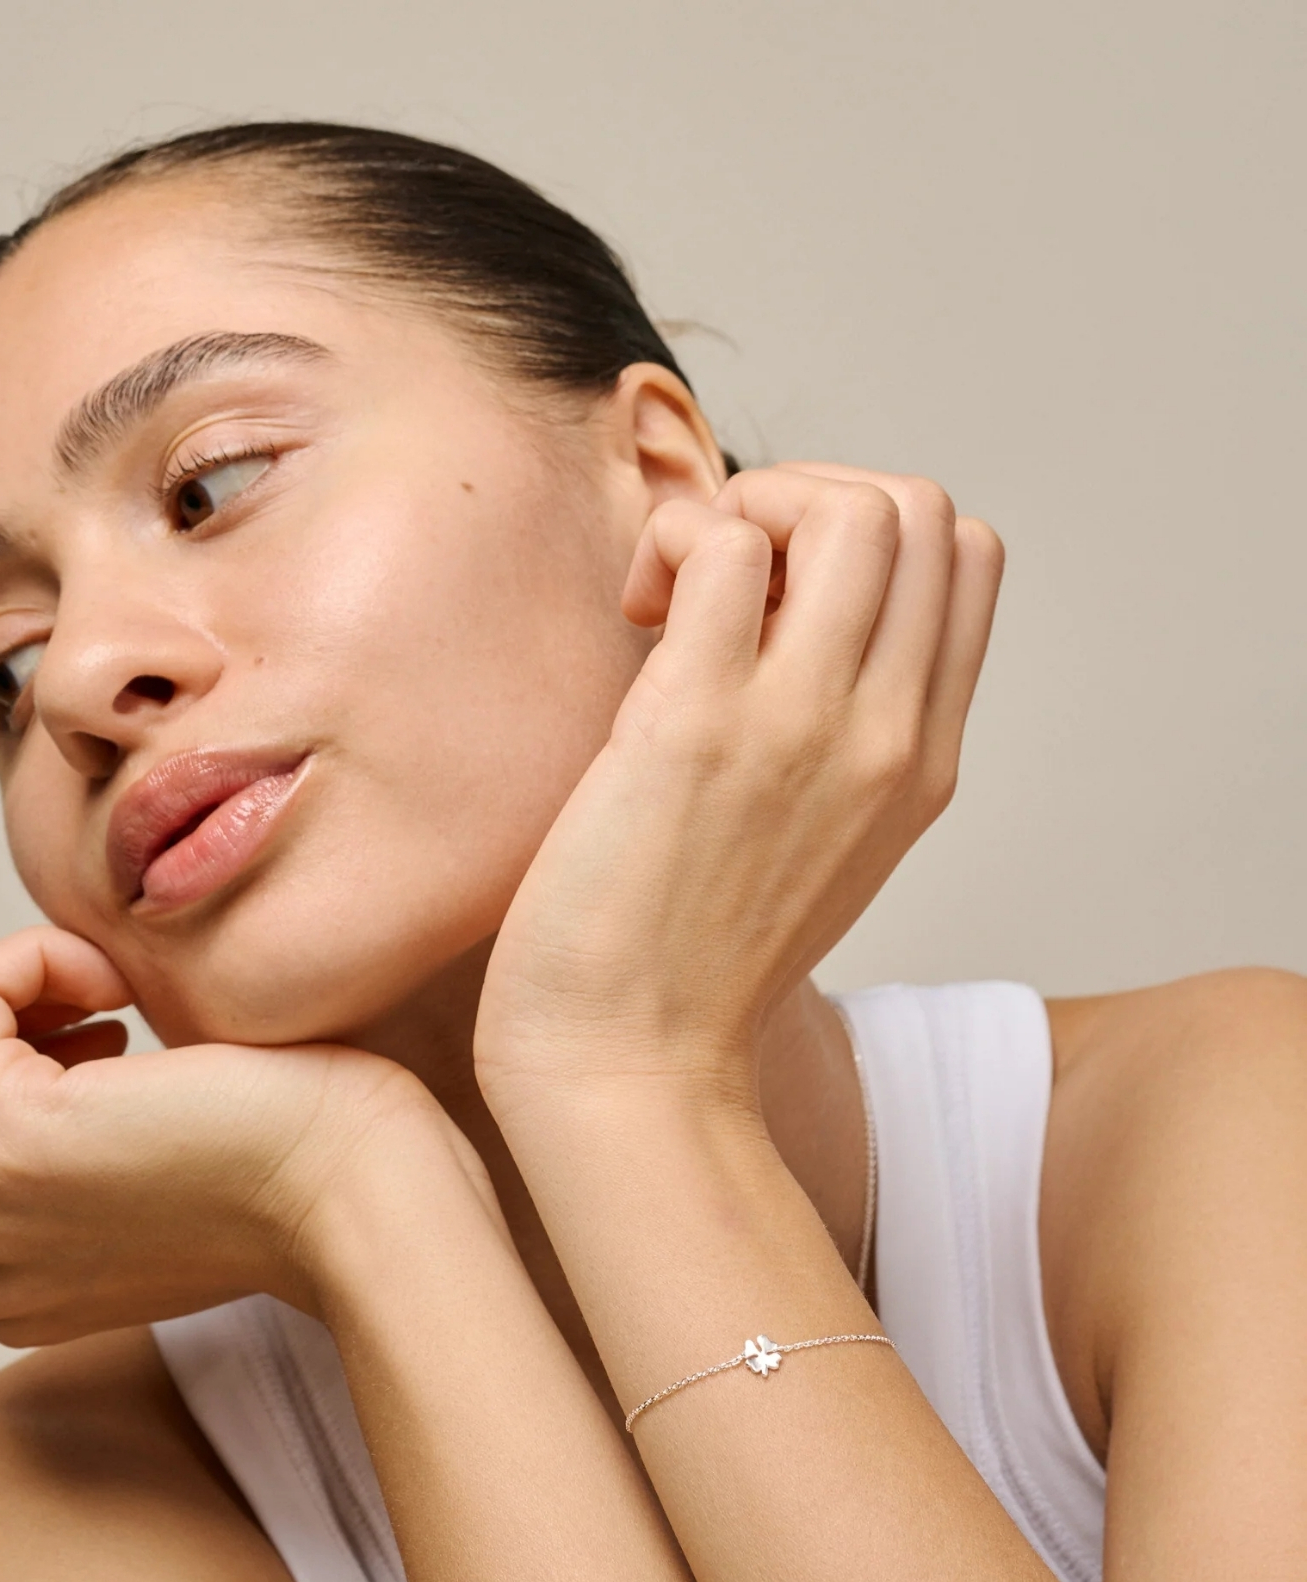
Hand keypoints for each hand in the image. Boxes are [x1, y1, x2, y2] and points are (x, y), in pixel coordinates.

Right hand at [0, 926, 458, 1344]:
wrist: (371, 1201)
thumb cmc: (304, 1157)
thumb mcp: (157, 1161)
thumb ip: (75, 1133)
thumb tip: (43, 1029)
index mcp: (3, 1275)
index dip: (3, 1050)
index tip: (110, 1035)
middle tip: (104, 1005)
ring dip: (9, 978)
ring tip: (111, 994)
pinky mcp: (8, 1143)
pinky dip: (34, 956)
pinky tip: (121, 988)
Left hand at [474, 463, 1002, 1110]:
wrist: (630, 1063)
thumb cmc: (693, 957)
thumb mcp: (823, 845)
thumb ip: (843, 738)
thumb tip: (779, 614)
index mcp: (924, 759)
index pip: (970, 559)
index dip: (872, 535)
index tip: (780, 598)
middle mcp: (887, 736)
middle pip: (926, 510)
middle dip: (816, 499)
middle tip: (725, 582)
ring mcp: (801, 728)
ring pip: (853, 507)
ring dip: (752, 506)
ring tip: (681, 593)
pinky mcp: (695, 726)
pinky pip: (723, 543)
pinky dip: (676, 543)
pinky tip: (639, 613)